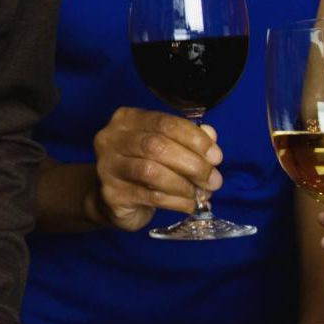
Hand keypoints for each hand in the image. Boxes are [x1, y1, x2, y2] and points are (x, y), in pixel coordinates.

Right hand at [91, 108, 222, 230]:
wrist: (113, 201)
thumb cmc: (143, 167)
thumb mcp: (165, 147)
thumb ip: (187, 139)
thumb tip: (210, 136)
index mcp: (127, 119)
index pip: (164, 123)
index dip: (194, 138)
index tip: (216, 156)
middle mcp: (111, 138)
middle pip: (156, 146)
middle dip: (192, 164)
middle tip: (213, 180)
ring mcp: (107, 166)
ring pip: (151, 172)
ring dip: (184, 184)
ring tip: (201, 194)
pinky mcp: (111, 194)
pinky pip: (150, 196)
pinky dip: (176, 201)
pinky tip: (189, 204)